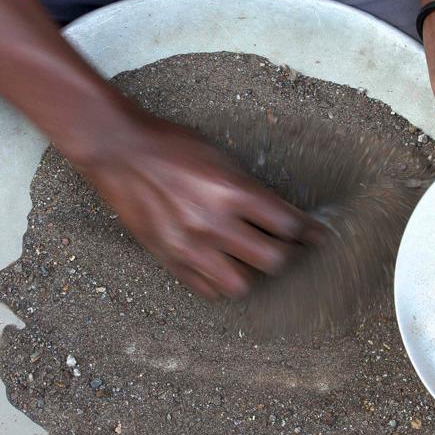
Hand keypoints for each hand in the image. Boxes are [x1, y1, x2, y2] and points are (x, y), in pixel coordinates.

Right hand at [73, 114, 311, 299]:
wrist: (118, 150)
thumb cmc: (169, 145)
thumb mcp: (218, 156)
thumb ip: (247, 187)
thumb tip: (277, 213)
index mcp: (232, 191)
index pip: (288, 225)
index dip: (308, 232)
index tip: (317, 236)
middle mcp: (214, 222)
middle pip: (273, 260)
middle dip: (286, 254)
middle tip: (286, 248)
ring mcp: (190, 245)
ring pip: (241, 285)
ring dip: (251, 274)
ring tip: (250, 261)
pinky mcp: (168, 257)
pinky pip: (205, 289)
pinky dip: (218, 283)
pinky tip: (221, 268)